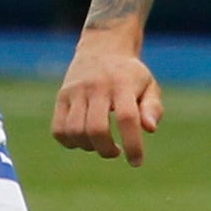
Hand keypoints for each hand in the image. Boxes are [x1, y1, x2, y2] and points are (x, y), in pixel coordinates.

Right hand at [53, 35, 164, 164]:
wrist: (102, 47)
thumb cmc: (130, 75)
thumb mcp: (149, 85)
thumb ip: (152, 108)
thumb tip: (150, 129)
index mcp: (123, 84)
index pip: (127, 118)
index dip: (133, 144)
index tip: (136, 162)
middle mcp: (97, 87)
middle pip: (96, 129)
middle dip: (107, 150)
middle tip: (116, 152)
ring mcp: (76, 91)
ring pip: (75, 131)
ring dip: (88, 147)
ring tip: (100, 144)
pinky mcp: (62, 97)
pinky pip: (58, 129)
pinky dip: (70, 143)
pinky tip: (83, 140)